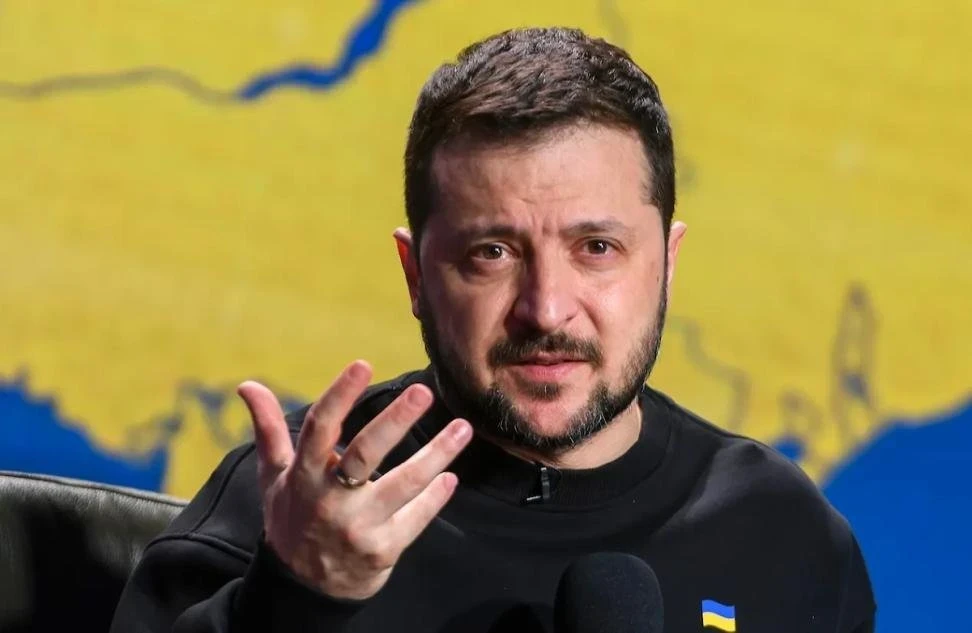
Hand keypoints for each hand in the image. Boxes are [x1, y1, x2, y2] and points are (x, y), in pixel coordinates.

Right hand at [237, 360, 471, 599]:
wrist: (304, 587)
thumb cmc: (293, 518)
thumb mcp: (276, 476)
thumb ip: (269, 429)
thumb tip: (248, 385)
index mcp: (303, 476)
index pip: (320, 428)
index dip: (339, 395)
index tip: (362, 365)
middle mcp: (330, 499)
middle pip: (366, 454)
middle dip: (396, 421)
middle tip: (424, 393)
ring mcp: (358, 527)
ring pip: (404, 485)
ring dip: (437, 455)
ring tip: (463, 428)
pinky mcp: (383, 550)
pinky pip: (416, 518)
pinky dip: (435, 497)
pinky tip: (451, 477)